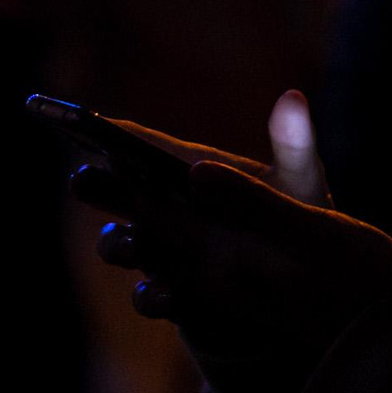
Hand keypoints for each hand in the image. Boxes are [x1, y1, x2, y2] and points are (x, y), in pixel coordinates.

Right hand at [74, 111, 391, 355]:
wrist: (311, 287)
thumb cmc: (297, 217)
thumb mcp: (299, 180)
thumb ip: (293, 141)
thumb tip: (292, 97)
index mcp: (189, 170)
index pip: (138, 144)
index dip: (105, 132)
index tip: (80, 121)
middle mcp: (166, 208)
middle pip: (117, 192)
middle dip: (96, 185)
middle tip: (83, 178)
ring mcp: (166, 253)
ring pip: (124, 245)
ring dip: (119, 243)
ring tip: (130, 243)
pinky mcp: (179, 296)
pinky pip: (152, 296)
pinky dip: (152, 294)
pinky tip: (164, 294)